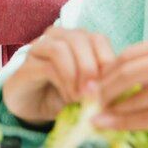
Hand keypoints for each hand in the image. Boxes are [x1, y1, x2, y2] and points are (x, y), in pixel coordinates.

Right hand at [1, 26, 115, 124]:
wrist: (34, 110)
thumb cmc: (65, 96)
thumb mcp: (89, 89)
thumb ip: (102, 83)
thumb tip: (121, 88)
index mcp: (79, 40)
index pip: (98, 39)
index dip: (108, 60)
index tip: (113, 86)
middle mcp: (59, 37)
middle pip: (80, 39)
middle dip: (91, 68)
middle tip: (95, 94)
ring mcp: (39, 48)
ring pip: (61, 48)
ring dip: (75, 75)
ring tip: (80, 98)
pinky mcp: (26, 65)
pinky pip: (47, 66)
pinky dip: (63, 83)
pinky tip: (68, 98)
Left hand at [95, 29, 147, 147]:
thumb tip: (125, 80)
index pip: (133, 52)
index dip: (108, 70)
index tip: (93, 84)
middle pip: (128, 70)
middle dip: (103, 87)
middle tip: (86, 101)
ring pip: (137, 96)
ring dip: (111, 108)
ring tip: (94, 116)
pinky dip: (124, 122)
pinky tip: (107, 125)